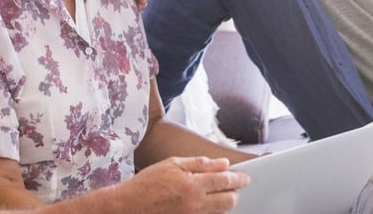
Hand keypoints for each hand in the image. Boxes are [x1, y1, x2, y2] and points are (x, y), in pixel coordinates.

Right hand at [120, 156, 249, 213]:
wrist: (128, 207)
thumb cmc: (148, 183)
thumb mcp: (172, 164)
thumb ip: (200, 163)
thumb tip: (223, 163)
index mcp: (193, 185)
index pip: (226, 180)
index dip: (239, 178)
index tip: (245, 177)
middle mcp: (196, 204)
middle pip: (229, 200)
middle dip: (235, 192)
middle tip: (236, 186)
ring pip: (221, 212)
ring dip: (226, 203)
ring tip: (222, 194)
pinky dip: (213, 212)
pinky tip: (207, 204)